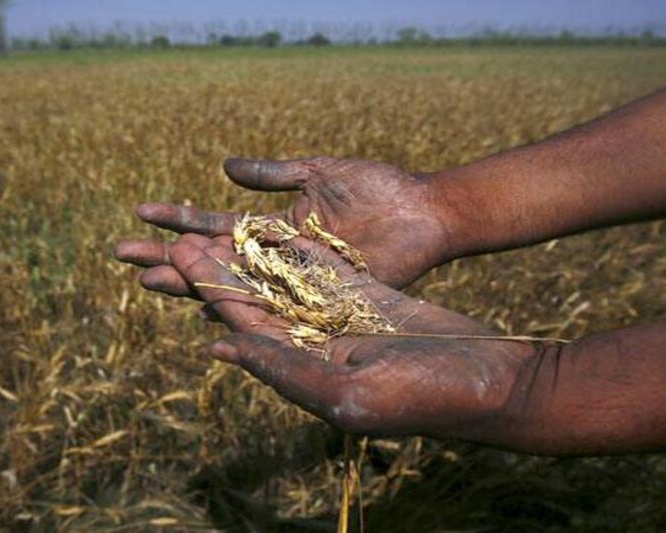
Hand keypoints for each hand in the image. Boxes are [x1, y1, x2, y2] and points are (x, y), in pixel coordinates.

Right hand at [114, 157, 459, 295]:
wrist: (423, 213)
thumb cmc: (377, 189)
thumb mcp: (319, 172)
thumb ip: (274, 174)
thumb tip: (223, 168)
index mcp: (273, 227)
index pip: (214, 226)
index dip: (176, 220)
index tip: (138, 213)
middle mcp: (275, 258)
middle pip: (210, 260)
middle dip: (166, 256)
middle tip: (120, 255)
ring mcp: (293, 281)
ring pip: (232, 285)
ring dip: (189, 282)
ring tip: (148, 280)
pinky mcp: (317, 298)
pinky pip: (270, 307)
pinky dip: (239, 308)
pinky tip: (204, 308)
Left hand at [167, 232, 532, 438]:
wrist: (491, 381)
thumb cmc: (425, 398)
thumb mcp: (347, 393)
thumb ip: (283, 369)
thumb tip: (220, 349)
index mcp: (303, 368)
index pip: (243, 325)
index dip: (208, 290)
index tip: (175, 257)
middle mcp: (314, 343)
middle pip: (252, 300)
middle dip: (216, 269)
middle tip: (177, 235)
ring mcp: (341, 317)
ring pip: (280, 280)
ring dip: (246, 254)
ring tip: (209, 224)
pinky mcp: (368, 296)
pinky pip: (321, 267)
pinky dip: (293, 247)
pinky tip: (266, 225)